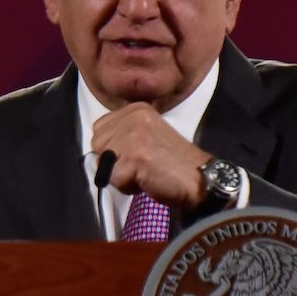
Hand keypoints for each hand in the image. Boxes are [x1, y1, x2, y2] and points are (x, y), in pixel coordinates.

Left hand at [91, 102, 211, 209]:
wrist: (199, 177)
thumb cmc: (173, 161)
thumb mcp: (147, 134)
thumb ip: (124, 134)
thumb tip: (100, 150)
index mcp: (135, 109)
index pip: (99, 128)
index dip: (111, 147)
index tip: (133, 154)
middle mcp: (132, 117)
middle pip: (97, 144)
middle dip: (113, 161)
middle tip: (139, 165)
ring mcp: (133, 136)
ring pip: (103, 161)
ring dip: (119, 174)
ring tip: (143, 172)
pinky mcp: (134, 157)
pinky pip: (113, 178)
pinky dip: (127, 186)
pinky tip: (146, 180)